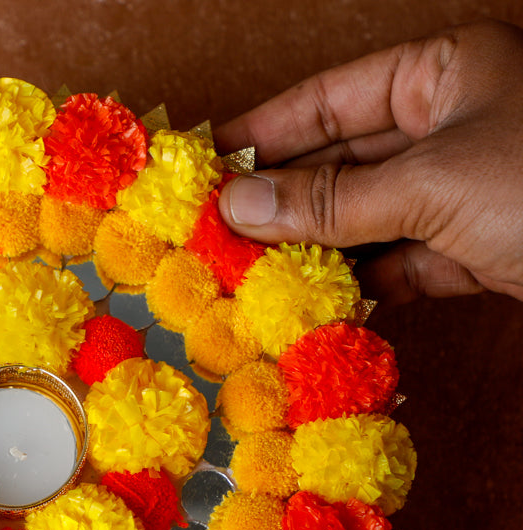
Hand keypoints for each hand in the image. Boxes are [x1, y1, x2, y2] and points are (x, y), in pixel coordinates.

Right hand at [214, 19, 522, 305]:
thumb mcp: (431, 184)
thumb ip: (330, 200)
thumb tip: (240, 206)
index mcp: (445, 75)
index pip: (328, 100)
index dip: (262, 134)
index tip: (206, 167)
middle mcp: (449, 126)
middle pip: (340, 163)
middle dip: (280, 201)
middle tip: (216, 233)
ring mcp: (462, 190)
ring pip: (366, 220)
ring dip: (314, 250)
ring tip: (250, 274)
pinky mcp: (475, 249)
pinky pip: (400, 263)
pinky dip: (361, 284)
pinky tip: (313, 301)